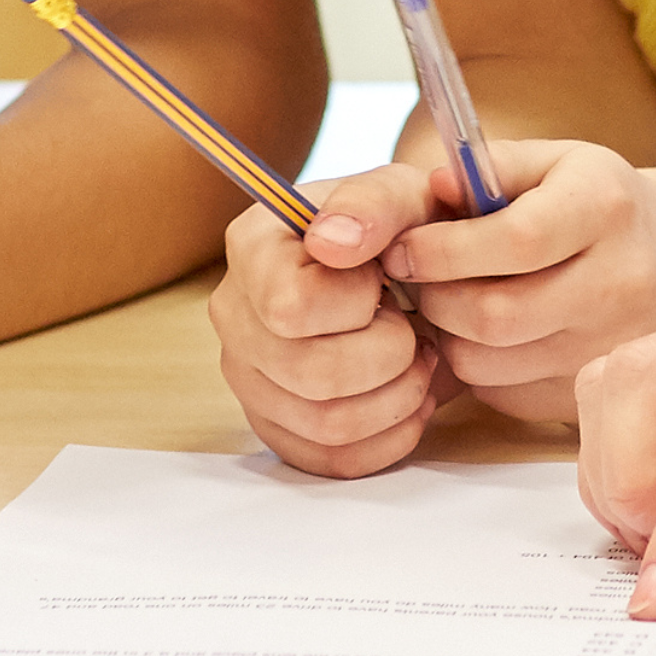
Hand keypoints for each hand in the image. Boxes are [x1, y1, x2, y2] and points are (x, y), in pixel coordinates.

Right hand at [209, 169, 441, 476]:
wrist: (412, 271)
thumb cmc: (404, 229)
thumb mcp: (404, 195)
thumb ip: (374, 203)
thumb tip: (332, 241)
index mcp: (251, 247)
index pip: (291, 307)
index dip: (357, 303)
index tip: (383, 280)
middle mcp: (234, 315)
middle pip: (311, 375)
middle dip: (391, 357)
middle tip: (416, 330)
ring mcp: (250, 378)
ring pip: (327, 425)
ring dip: (398, 398)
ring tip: (421, 362)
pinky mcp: (277, 426)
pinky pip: (333, 460)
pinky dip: (389, 438)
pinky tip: (409, 399)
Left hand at [378, 138, 655, 425]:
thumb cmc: (603, 206)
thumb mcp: (560, 162)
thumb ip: (493, 165)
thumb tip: (433, 187)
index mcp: (607, 208)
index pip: (514, 241)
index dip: (442, 250)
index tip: (403, 247)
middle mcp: (619, 284)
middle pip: (494, 314)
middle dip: (434, 296)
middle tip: (416, 276)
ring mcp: (610, 349)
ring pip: (488, 363)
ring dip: (448, 335)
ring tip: (452, 300)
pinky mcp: (592, 395)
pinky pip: (503, 393)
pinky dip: (478, 366)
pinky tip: (488, 332)